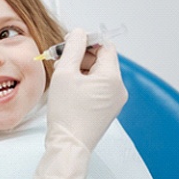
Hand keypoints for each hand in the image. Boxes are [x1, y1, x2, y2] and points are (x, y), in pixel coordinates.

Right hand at [26, 29, 127, 178]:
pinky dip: (84, 83)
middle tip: (60, 58)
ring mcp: (114, 101)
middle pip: (102, 61)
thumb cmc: (66, 113)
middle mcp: (118, 89)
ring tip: (61, 74)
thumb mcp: (64, 74)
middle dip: (80, 56)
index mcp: (112, 78)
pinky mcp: (107, 110)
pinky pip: (98, 88)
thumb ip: (72, 48)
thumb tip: (78, 33)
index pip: (105, 47)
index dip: (87, 41)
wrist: (68, 145)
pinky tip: (68, 87)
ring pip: (98, 75)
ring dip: (80, 69)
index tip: (69, 42)